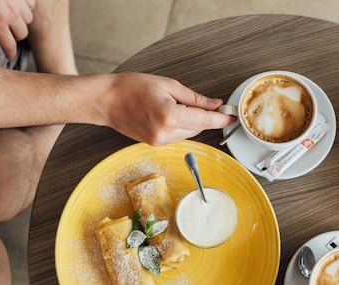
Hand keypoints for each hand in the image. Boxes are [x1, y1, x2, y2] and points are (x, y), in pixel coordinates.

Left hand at [0, 0, 35, 59]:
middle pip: (22, 34)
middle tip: (7, 31)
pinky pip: (30, 5)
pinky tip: (16, 3)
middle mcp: (11, 15)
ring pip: (28, 20)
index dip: (10, 53)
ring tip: (11, 15)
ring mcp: (19, 4)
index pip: (9, 46)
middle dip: (15, 35)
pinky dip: (25, 6)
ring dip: (21, 20)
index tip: (9, 55)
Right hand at [103, 73, 236, 145]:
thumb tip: (214, 104)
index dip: (221, 119)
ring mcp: (159, 141)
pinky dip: (180, 126)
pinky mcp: (155, 144)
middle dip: (204, 116)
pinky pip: (177, 136)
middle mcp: (165, 133)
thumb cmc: (130, 88)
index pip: (204, 120)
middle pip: (198, 128)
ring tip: (175, 104)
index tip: (232, 117)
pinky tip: (169, 114)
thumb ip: (194, 98)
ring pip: (188, 133)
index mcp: (170, 116)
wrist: (106, 101)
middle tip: (205, 103)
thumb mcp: (168, 85)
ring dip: (191, 121)